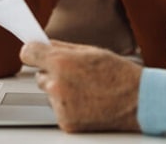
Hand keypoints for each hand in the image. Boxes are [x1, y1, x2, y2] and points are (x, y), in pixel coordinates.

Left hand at [20, 40, 141, 132]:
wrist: (138, 101)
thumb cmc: (119, 74)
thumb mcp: (91, 51)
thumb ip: (63, 47)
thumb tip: (44, 44)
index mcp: (61, 62)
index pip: (28, 53)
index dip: (32, 52)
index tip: (35, 53)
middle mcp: (57, 84)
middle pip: (39, 75)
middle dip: (52, 73)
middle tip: (75, 74)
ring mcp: (60, 105)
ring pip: (49, 92)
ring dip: (60, 90)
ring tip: (85, 88)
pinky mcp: (65, 122)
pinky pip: (57, 109)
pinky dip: (68, 106)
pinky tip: (86, 101)